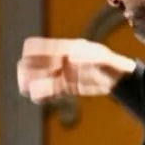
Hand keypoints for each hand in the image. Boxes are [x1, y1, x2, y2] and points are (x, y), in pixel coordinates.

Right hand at [16, 37, 136, 103]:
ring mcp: (62, 74)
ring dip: (32, 84)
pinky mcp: (67, 87)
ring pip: (40, 78)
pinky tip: (38, 98)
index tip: (25, 63)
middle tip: (24, 83)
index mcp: (64, 48)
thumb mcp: (101, 58)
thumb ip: (87, 56)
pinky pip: (50, 90)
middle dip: (27, 71)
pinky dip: (43, 94)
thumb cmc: (112, 63)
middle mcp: (60, 60)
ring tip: (29, 92)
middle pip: (35, 63)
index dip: (29, 53)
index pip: (39, 46)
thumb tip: (69, 56)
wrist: (120, 79)